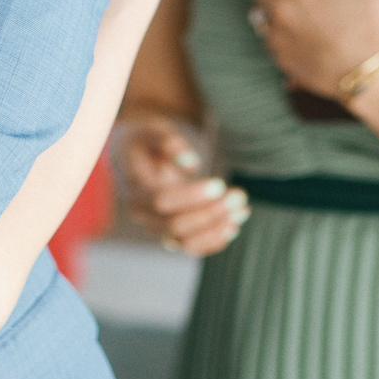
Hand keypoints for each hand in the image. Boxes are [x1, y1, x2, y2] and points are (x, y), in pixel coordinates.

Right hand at [113, 115, 247, 256]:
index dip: (191, 196)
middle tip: (239, 195)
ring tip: (242, 211)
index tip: (219, 184)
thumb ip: (170, 143)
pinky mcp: (170, 234)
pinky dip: (213, 241)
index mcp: (136, 187)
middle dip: (211, 213)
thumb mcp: (156, 131)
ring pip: (185, 241)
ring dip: (216, 230)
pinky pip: (191, 247)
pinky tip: (234, 226)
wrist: (142, 157)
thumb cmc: (152, 141)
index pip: (161, 200)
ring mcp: (156, 227)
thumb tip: (191, 164)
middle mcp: (142, 213)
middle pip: (175, 225)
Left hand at [251, 0, 378, 93]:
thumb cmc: (371, 30)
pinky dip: (280, 40)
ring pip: (261, 18)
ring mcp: (279, 35)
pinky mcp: (280, 58)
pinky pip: (271, 43)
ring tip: (291, 19)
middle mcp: (284, 9)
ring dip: (272, 16)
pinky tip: (296, 40)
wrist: (365, 75)